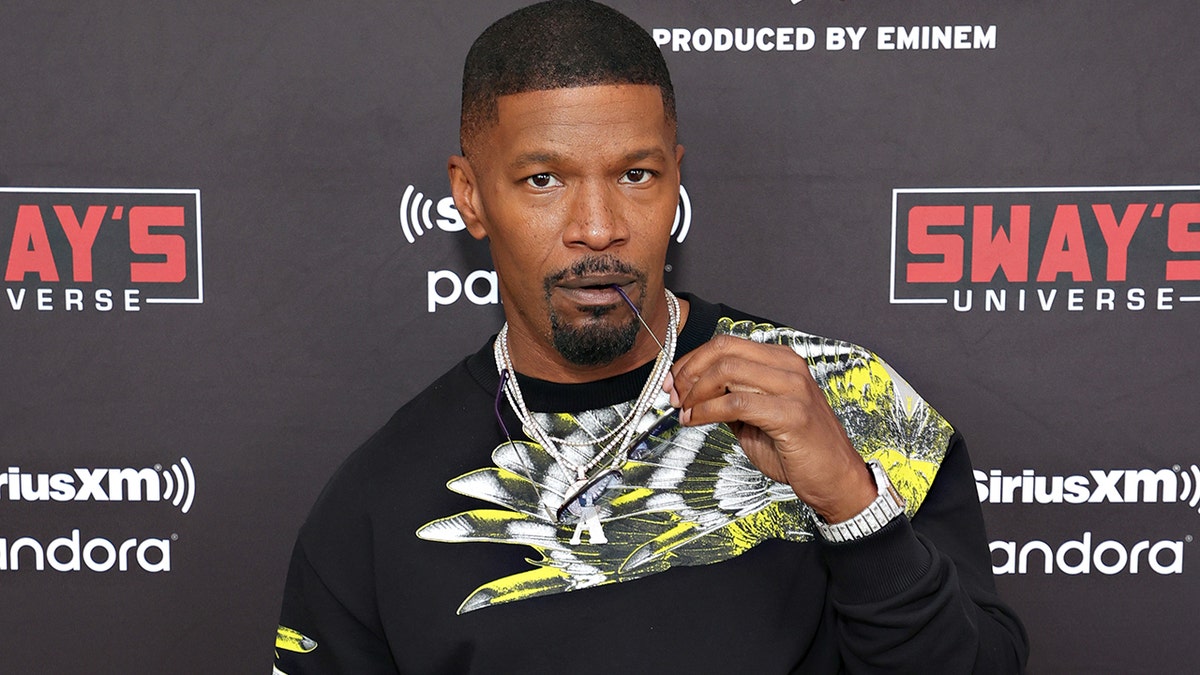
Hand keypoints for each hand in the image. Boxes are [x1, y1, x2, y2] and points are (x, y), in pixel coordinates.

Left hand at [665, 334, 875, 522]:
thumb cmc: (797, 450)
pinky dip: (706, 411)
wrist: (835, 479)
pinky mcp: (791, 414)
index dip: (691, 360)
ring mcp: (793, 388)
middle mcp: (788, 366)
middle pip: (723, 351)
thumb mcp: (757, 417)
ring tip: (684, 412)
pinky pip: (736, 403)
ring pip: (727, 372)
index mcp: (781, 360)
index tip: (672, 382)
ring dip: (695, 393)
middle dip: (688, 372)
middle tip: (673, 396)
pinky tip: (695, 421)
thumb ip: (730, 398)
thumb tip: (691, 392)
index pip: (726, 344)